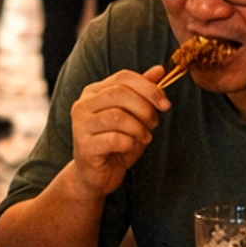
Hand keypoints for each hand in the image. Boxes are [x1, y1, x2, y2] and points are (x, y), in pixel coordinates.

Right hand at [69, 67, 171, 197]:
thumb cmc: (115, 144)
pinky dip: (130, 143)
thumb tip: (159, 70)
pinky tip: (131, 147)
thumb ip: (142, 92)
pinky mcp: (84, 146)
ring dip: (138, 128)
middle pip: (120, 93)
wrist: (96, 176)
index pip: (123, 77)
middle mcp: (83, 105)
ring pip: (117, 116)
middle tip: (154, 123)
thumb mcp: (132, 115)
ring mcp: (80, 125)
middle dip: (145, 108)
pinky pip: (114, 139)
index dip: (148, 88)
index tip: (165, 103)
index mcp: (94, 92)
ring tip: (144, 137)